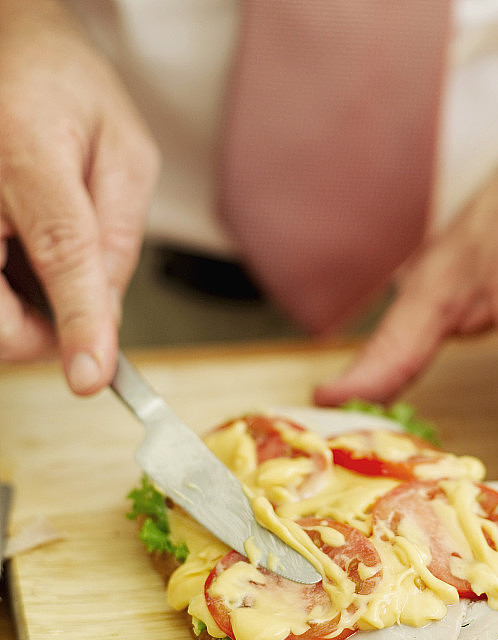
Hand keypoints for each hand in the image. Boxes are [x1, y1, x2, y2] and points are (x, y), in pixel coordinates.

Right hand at [0, 0, 158, 392]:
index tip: (91, 377)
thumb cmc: (68, 88)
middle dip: (40, 338)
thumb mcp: (126, 153)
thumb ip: (120, 235)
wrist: (5, 44)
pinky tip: (21, 261)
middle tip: (77, 326)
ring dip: (19, 317)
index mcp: (28, 151)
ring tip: (45, 270)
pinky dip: (5, 295)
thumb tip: (107, 312)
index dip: (77, 322)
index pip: (61, 253)